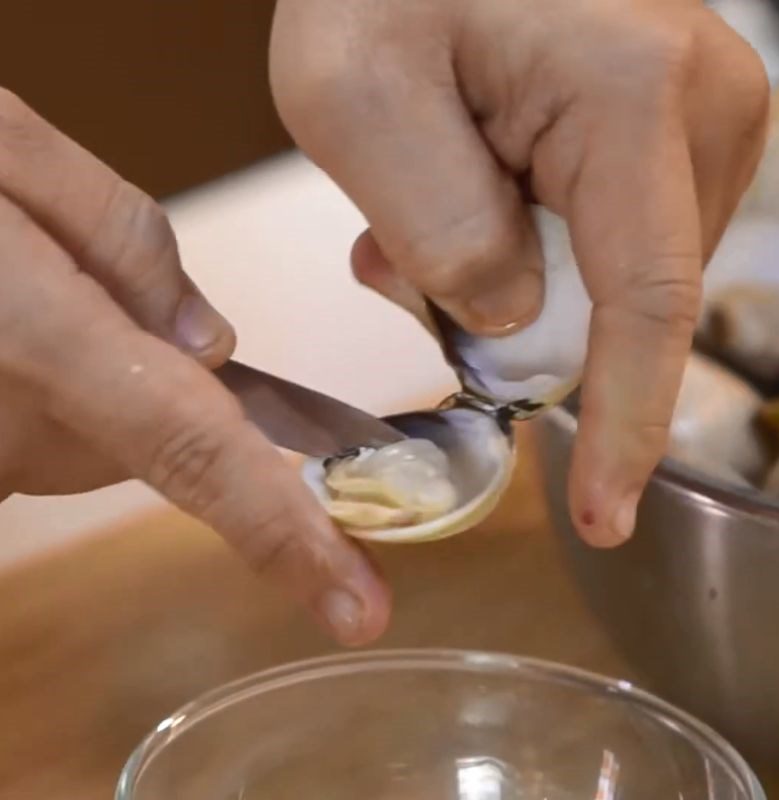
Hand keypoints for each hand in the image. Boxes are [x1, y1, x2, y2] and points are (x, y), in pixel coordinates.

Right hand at [0, 90, 389, 644]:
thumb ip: (116, 233)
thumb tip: (208, 340)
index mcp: (33, 338)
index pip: (195, 452)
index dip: (284, 535)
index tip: (357, 606)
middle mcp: (10, 424)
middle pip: (148, 439)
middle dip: (144, 373)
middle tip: (56, 281)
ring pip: (95, 440)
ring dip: (89, 375)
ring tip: (8, 296)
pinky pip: (46, 437)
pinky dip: (50, 388)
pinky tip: (3, 328)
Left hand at [270, 0, 768, 545]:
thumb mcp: (358, 103)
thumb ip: (444, 230)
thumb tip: (512, 317)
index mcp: (631, 96)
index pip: (645, 306)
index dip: (623, 426)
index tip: (602, 515)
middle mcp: (697, 104)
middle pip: (623, 298)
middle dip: (514, 327)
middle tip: (401, 271)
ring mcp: (691, 113)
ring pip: (610, 272)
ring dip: (508, 278)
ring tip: (413, 217)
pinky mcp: (662, 125)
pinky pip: (604, 233)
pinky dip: (526, 246)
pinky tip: (459, 199)